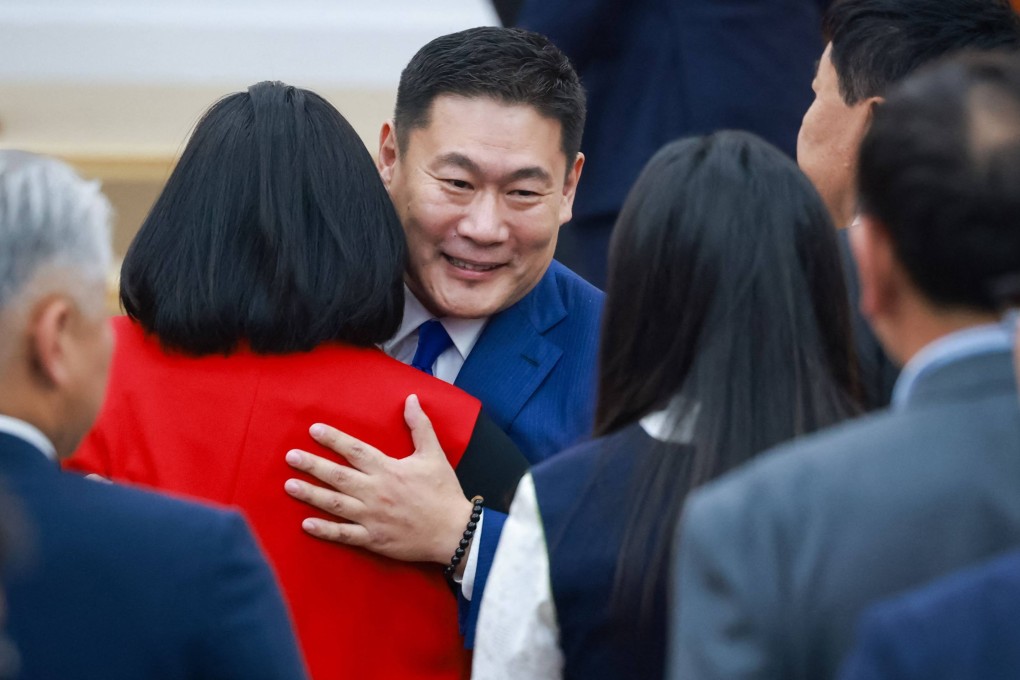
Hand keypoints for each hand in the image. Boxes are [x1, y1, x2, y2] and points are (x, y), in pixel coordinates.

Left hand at [284, 394, 473, 565]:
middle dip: (312, 465)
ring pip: (335, 504)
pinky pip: (344, 534)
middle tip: (290, 457)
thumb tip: (411, 399)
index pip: (355, 450)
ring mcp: (372, 517)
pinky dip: (325, 530)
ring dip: (310, 494)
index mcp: (389, 469)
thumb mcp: (434, 455)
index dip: (333, 439)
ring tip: (289, 486)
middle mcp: (376, 491)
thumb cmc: (443, 492)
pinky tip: (306, 524)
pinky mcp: (373, 538)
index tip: (314, 430)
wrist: (454, 531)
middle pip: (337, 476)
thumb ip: (420, 426)